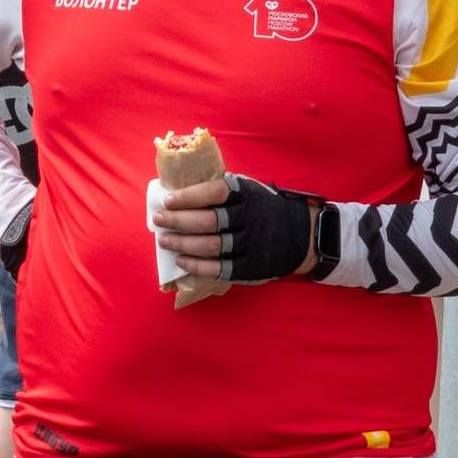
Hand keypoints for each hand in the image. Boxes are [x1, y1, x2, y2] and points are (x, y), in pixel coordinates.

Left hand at [158, 170, 319, 284]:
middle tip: (158, 220)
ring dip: (182, 243)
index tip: (169, 200)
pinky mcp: (249, 267)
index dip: (189, 196)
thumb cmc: (261, 209)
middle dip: (178, 221)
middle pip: (208, 221)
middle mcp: (249, 219)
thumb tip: (180, 188)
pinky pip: (218, 268)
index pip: (215, 192)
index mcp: (247, 195)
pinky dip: (196, 265)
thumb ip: (222, 190)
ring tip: (164, 239)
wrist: (299, 235)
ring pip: (210, 246)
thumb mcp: (249, 191)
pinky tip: (180, 260)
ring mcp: (250, 244)